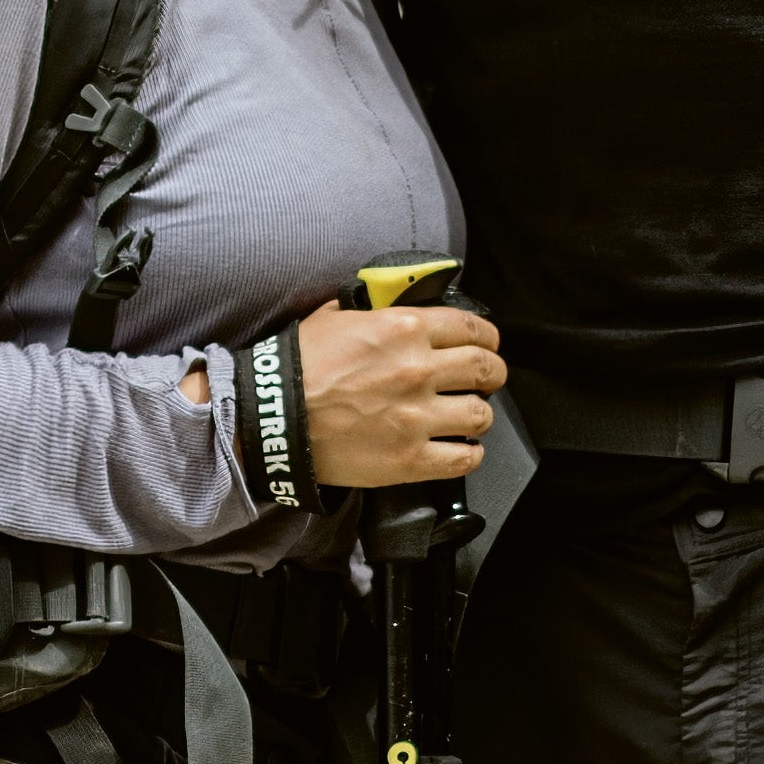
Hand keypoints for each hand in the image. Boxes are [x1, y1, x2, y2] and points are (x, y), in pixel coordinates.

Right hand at [296, 298, 499, 490]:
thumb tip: (390, 305)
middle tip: (486, 381)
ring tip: (468, 417)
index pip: (472, 329)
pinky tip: (462, 449)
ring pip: (481, 415)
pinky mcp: (410, 459)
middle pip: (486, 370)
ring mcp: (417, 417)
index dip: (487, 339)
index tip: (487, 346)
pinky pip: (464, 459)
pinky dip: (469, 454)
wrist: (272, 417)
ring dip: (478, 415)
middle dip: (492, 374)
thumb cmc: (297, 367)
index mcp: (404, 329)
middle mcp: (419, 370)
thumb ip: (374, 311)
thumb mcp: (334, 318)